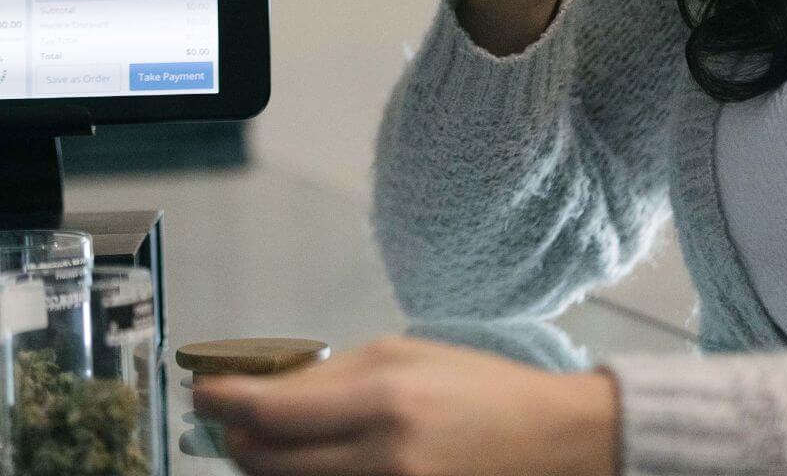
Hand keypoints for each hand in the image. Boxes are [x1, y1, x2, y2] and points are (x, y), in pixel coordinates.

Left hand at [193, 333, 621, 475]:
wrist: (549, 444)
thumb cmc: (478, 389)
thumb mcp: (405, 357)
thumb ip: (332, 378)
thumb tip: (265, 393)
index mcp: (383, 400)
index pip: (272, 413)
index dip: (225, 403)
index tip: (202, 392)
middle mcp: (381, 459)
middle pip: (267, 465)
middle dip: (237, 442)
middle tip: (227, 421)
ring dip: (265, 469)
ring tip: (266, 446)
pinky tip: (305, 466)